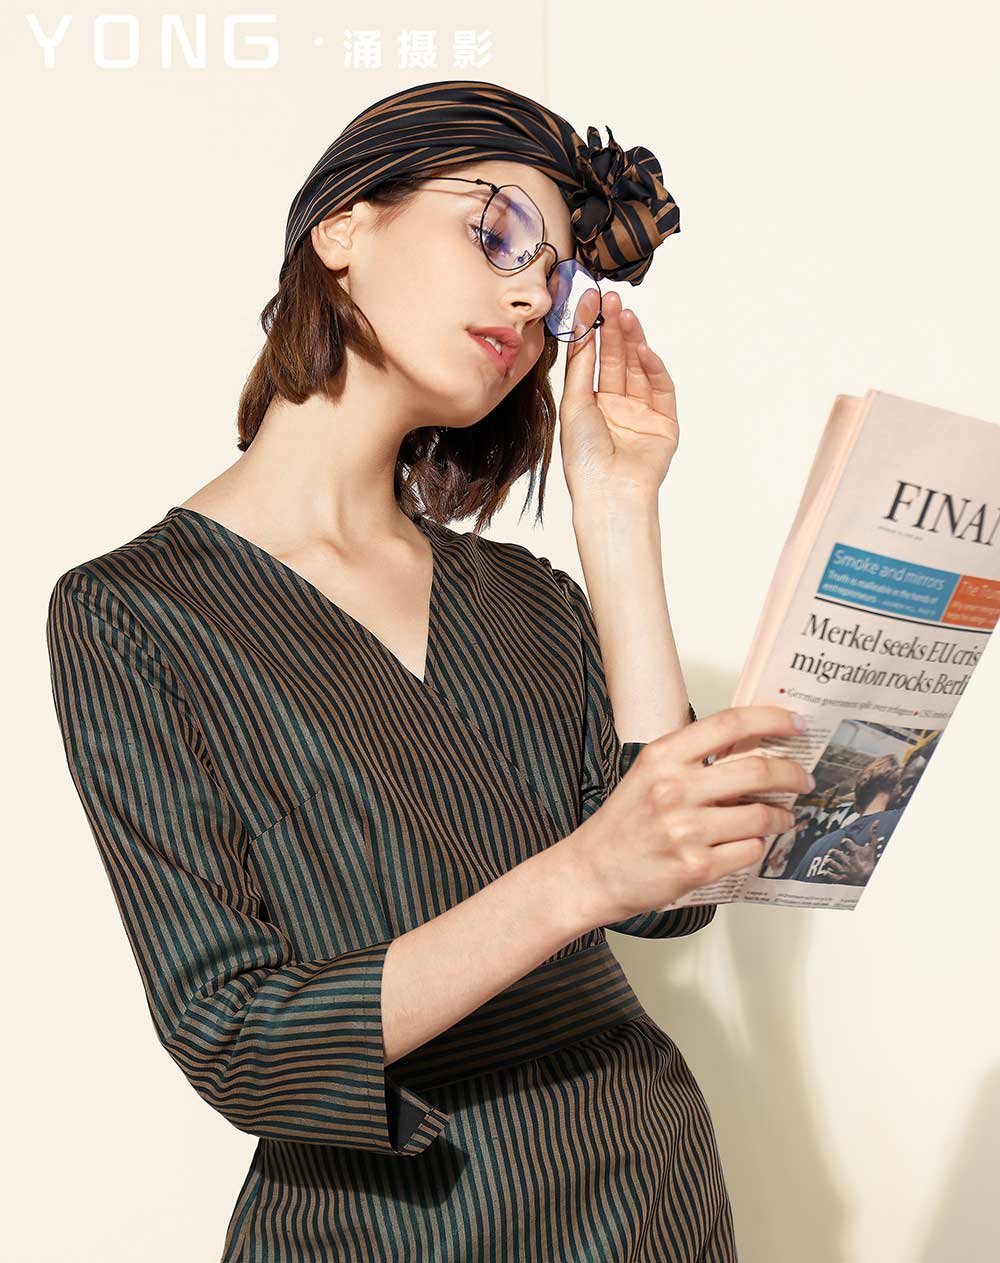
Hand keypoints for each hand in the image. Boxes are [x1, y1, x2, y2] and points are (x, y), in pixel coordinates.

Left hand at [558, 289, 678, 506]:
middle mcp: (616, 407)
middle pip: (615, 359)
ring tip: (625, 315)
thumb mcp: (574, 405)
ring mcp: (641, 413)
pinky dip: (652, 366)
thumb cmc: (585, 458)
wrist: (609, 491)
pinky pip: (660, 387)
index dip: (591, 331)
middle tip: (612, 301)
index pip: (592, 360)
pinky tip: (641, 347)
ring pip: (637, 368)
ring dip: (632, 341)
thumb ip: (581, 367)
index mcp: (590, 405)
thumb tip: (584, 331)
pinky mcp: (664, 422)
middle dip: (613, 329)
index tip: (590, 302)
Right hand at [562, 706, 814, 926]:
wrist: (592, 872)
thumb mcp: (649, 774)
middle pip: (757, 768)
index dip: (772, 719)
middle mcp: (674, 789)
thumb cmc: (623, 824)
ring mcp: (686, 830)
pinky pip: (749, 850)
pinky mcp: (695, 867)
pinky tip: (751, 842)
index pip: (730, 723)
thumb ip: (692, 759)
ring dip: (781, 816)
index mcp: (663, 757)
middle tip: (804, 777)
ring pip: (761, 815)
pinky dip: (759, 846)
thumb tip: (751, 747)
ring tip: (782, 817)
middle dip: (792, 772)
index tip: (796, 724)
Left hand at [817, 820, 879, 884]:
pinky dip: (825, 874)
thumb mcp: (872, 848)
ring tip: (828, 860)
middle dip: (833, 852)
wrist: (871, 880)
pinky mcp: (841, 879)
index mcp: (854, 853)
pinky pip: (831, 876)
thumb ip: (872, 834)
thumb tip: (876, 821)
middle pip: (836, 853)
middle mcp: (848, 861)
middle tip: (832, 852)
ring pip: (832, 864)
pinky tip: (823, 872)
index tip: (844, 843)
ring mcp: (844, 870)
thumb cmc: (870, 862)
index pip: (847, 843)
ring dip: (828, 862)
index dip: (845, 842)